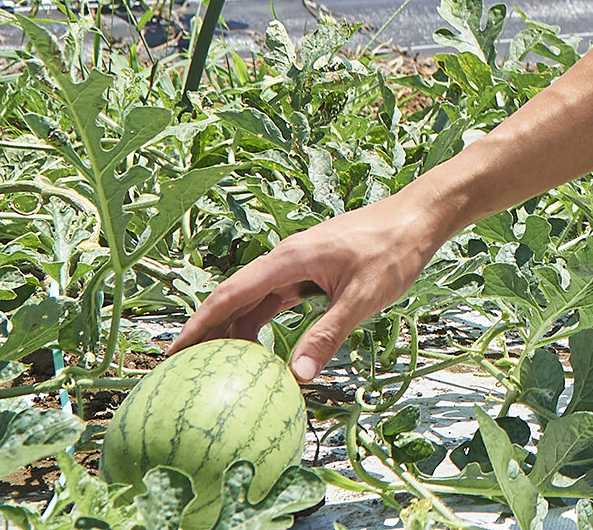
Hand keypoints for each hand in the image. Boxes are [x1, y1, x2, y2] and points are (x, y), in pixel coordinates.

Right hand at [171, 190, 449, 381]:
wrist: (420, 216)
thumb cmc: (394, 249)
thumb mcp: (362, 297)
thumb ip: (328, 335)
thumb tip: (298, 377)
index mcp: (288, 259)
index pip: (230, 294)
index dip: (199, 324)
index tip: (173, 352)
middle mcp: (286, 258)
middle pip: (234, 298)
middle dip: (207, 331)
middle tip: (182, 370)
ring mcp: (298, 263)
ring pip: (254, 300)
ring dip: (233, 330)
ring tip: (212, 366)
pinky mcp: (313, 270)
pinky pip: (275, 299)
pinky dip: (260, 322)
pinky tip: (256, 348)